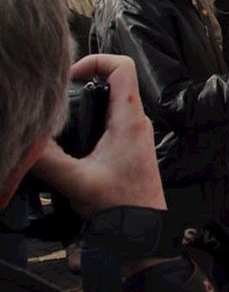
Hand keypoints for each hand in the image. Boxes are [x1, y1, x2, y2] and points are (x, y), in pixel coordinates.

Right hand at [33, 55, 164, 214]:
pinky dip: (90, 120)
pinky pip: (110, 120)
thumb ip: (46, 159)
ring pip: (110, 102)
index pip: (122, 66)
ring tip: (59, 114)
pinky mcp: (129, 146)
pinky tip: (70, 136)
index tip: (69, 76)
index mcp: (129, 120)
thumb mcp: (76, 180)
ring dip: (85, 102)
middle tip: (56, 96)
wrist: (142, 231)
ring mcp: (134, 133)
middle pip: (112, 81)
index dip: (95, 60)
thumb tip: (24, 140)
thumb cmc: (122, 206)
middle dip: (82, 81)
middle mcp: (136, 121)